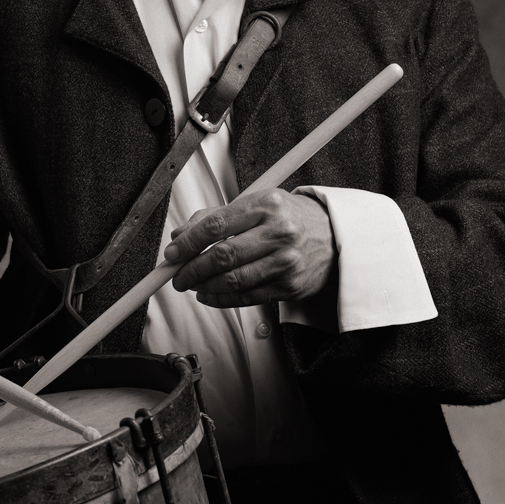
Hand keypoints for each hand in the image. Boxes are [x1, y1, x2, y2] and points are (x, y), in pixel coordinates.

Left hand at [164, 189, 335, 307]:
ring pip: (233, 280)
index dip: (187, 242)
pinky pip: (247, 297)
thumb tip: (180, 236)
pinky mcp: (290, 285)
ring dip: (204, 286)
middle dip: (191, 269)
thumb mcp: (256, 204)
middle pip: (222, 255)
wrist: (332, 235)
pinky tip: (210, 295)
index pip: (215, 225)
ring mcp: (286, 261)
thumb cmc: (289, 217)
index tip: (172, 253)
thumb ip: (217, 217)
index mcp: (266, 205)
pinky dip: (222, 300)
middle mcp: (278, 232)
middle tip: (178, 275)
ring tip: (193, 285)